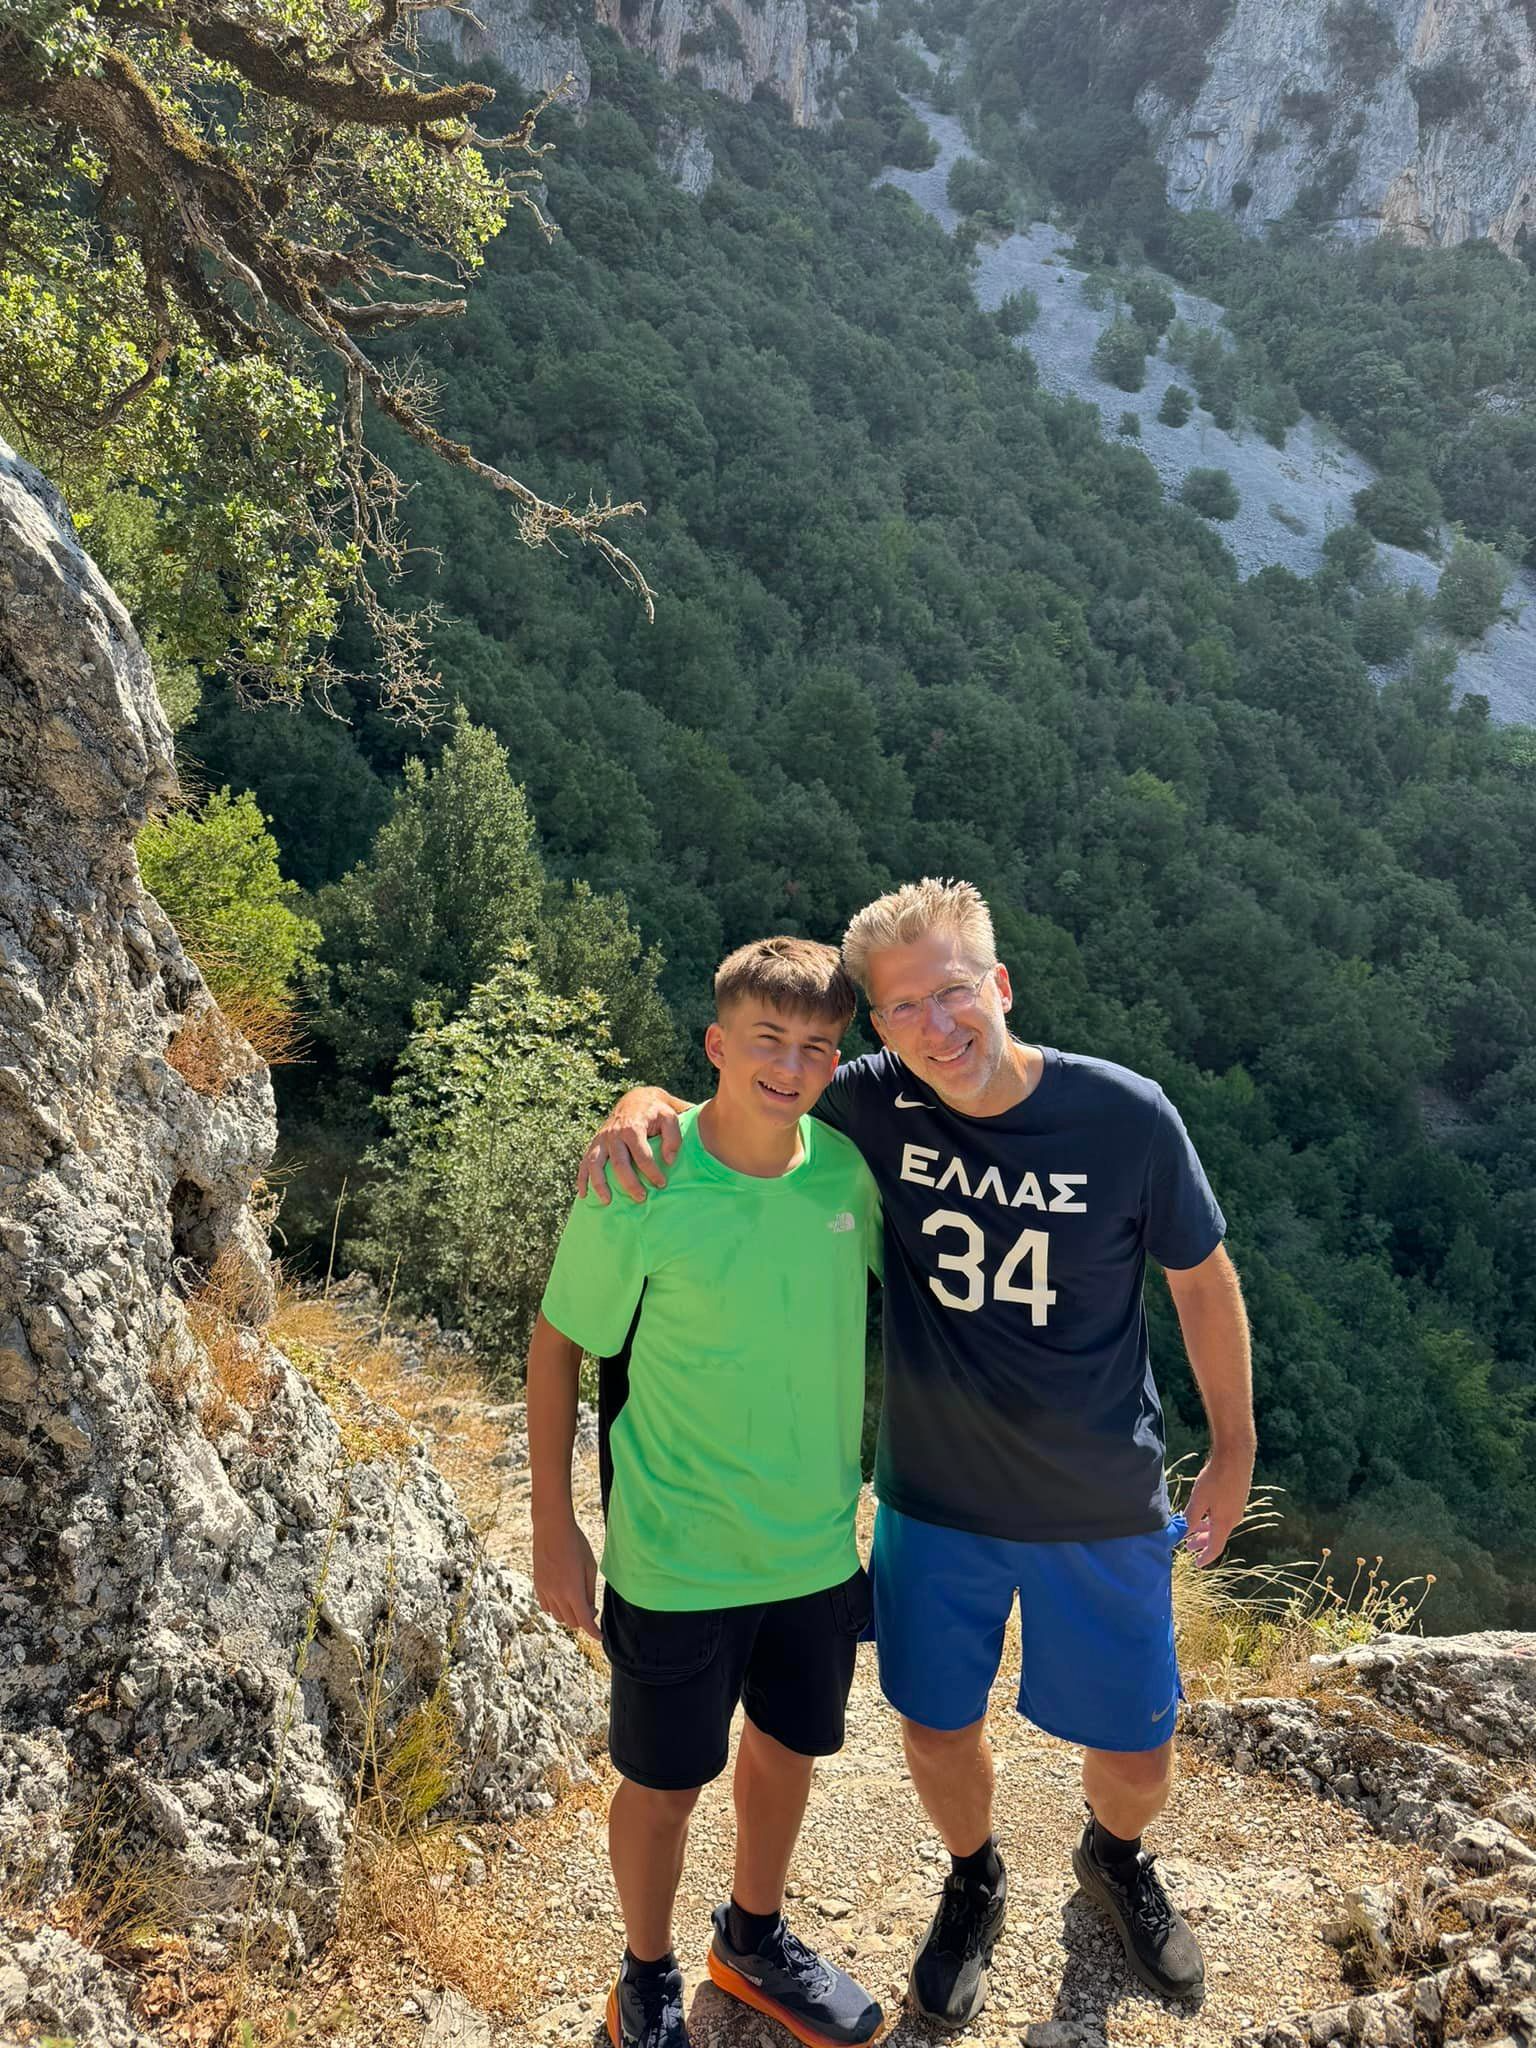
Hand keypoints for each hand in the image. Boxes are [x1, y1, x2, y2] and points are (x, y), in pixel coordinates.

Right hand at [533, 1515, 599, 1637]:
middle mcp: (557, 1594)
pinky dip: (556, 1609)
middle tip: (591, 1608)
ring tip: (577, 1601)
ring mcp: (545, 1590)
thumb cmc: (576, 1544)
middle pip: (571, 1622)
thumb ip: (589, 1591)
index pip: (584, 1621)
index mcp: (573, 1590)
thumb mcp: (590, 1566)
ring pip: (558, 1617)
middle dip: (584, 1620)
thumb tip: (590, 1609)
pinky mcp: (537, 1585)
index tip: (600, 1636)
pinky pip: (546, 1607)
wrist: (552, 1528)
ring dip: (569, 1615)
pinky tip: (562, 1597)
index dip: (594, 1632)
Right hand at [575, 1088, 685, 1204]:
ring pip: (596, 1164)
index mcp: (633, 1127)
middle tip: (641, 1198)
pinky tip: (584, 1194)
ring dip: (599, 1184)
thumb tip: (669, 1161)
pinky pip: (585, 1162)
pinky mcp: (595, 1143)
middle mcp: (614, 1134)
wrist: (636, 1099)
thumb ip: (673, 1138)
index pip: (642, 1155)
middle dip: (629, 1183)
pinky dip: (582, 1178)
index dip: (652, 1172)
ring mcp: (602, 1139)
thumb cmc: (656, 1112)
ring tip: (607, 1201)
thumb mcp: (670, 1117)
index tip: (661, 1184)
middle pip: (619, 1163)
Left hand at [1182, 1447, 1254, 1567]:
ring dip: (1206, 1529)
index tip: (1197, 1563)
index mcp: (1225, 1522)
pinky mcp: (1238, 1498)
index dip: (1205, 1557)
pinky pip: (1224, 1515)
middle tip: (1189, 1546)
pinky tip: (1204, 1512)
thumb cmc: (1216, 1478)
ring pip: (1220, 1524)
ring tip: (1194, 1529)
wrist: (1235, 1456)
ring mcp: (1237, 1508)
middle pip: (1217, 1536)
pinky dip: (1212, 1519)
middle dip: (1202, 1542)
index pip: (1215, 1547)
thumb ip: (1191, 1518)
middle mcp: (1234, 1518)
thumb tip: (1183, 1533)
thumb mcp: (1198, 1500)